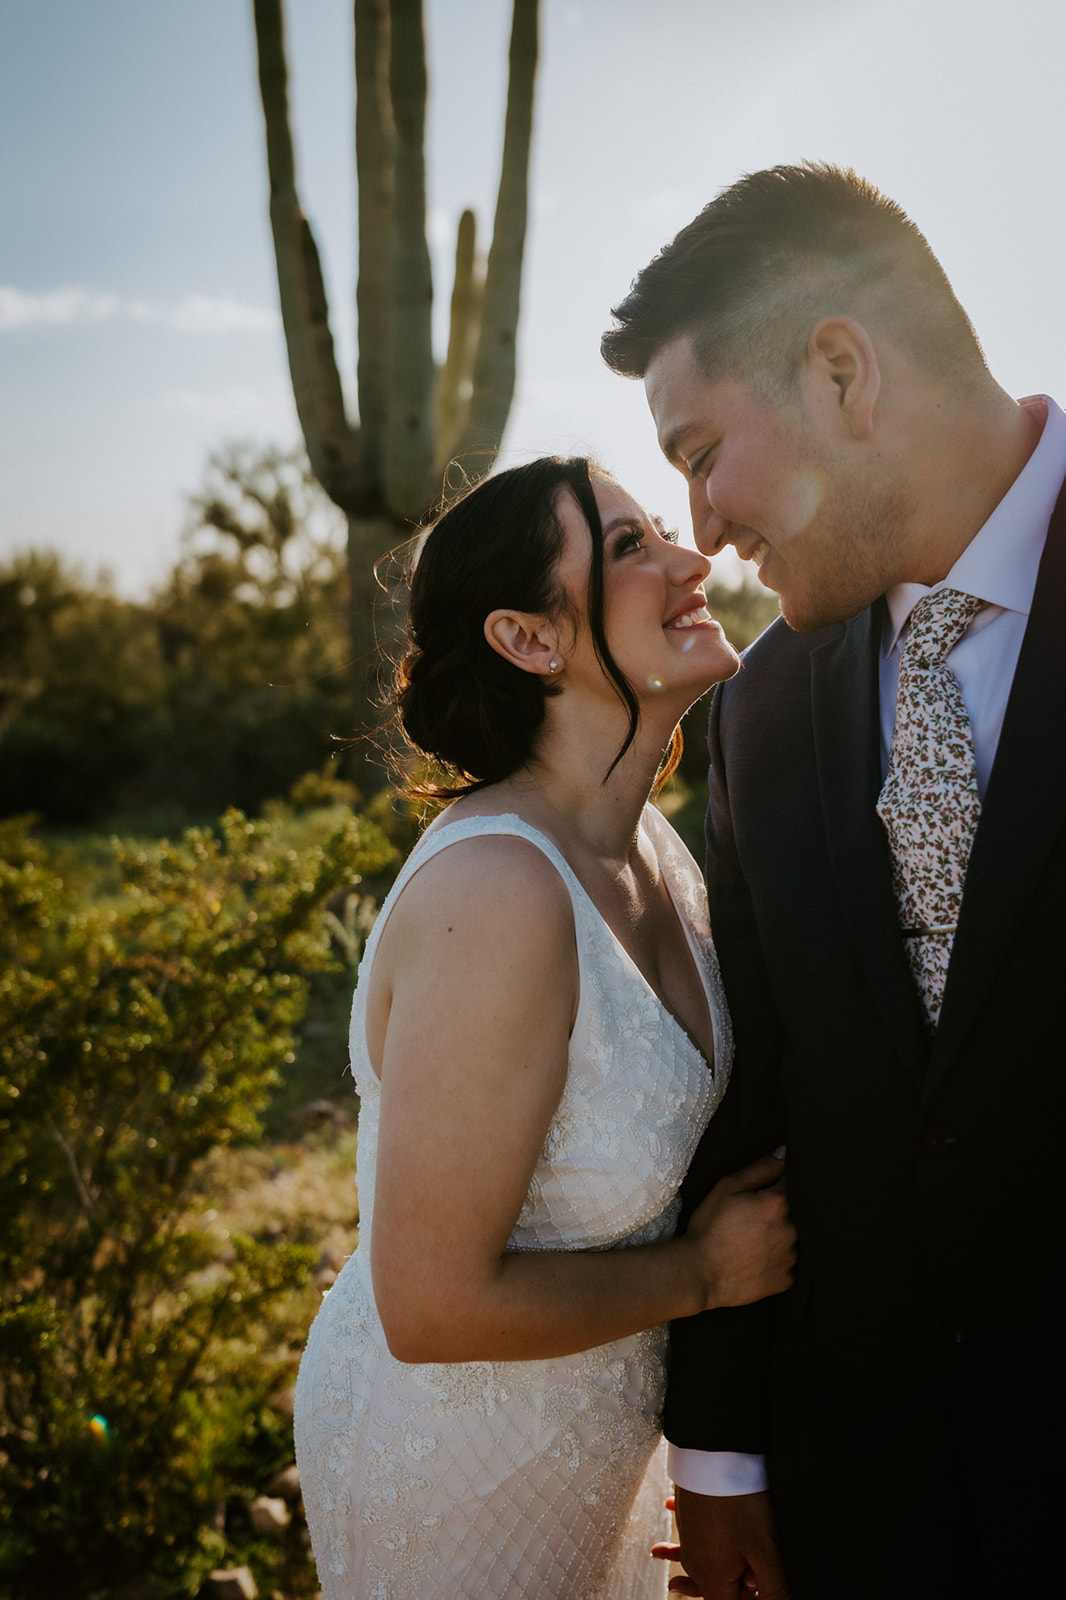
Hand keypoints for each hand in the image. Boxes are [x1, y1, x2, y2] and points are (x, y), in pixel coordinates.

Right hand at [652, 1488, 789, 1598]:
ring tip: (677, 1585)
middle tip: (727, 1587)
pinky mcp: (689, 1523)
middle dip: (735, 1593)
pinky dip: (685, 1550)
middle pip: (716, 1590)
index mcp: (713, 1580)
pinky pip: (690, 1544)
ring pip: (702, 1567)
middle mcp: (697, 1565)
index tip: (764, 1589)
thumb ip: (773, 1588)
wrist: (711, 1456)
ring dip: (700, 1577)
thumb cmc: (739, 1502)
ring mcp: (690, 1542)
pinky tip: (674, 1548)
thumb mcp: (764, 1550)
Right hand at [685, 1152, 795, 1310]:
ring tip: (756, 1241)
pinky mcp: (787, 1280)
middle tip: (756, 1219)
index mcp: (778, 1203)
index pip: (793, 1182)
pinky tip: (758, 1260)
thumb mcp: (728, 1188)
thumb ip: (761, 1168)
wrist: (699, 1274)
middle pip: (796, 1213)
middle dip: (781, 1212)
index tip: (770, 1189)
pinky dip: (777, 1260)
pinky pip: (788, 1265)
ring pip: (794, 1240)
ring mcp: (791, 1258)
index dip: (782, 1182)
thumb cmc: (710, 1227)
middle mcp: (792, 1230)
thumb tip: (785, 1153)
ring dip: (781, 1236)